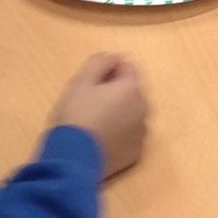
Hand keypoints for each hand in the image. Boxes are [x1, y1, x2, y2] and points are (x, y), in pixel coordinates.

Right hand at [49, 54, 148, 179]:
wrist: (74, 159)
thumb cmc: (76, 116)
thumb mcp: (81, 82)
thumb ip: (100, 63)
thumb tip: (116, 57)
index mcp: (131, 88)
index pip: (128, 68)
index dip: (109, 71)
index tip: (91, 83)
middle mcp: (143, 109)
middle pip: (132, 92)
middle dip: (116, 93)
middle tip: (90, 103)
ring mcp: (142, 133)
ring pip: (132, 114)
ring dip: (120, 113)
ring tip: (95, 124)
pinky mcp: (136, 154)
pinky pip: (130, 136)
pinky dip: (120, 134)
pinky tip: (102, 140)